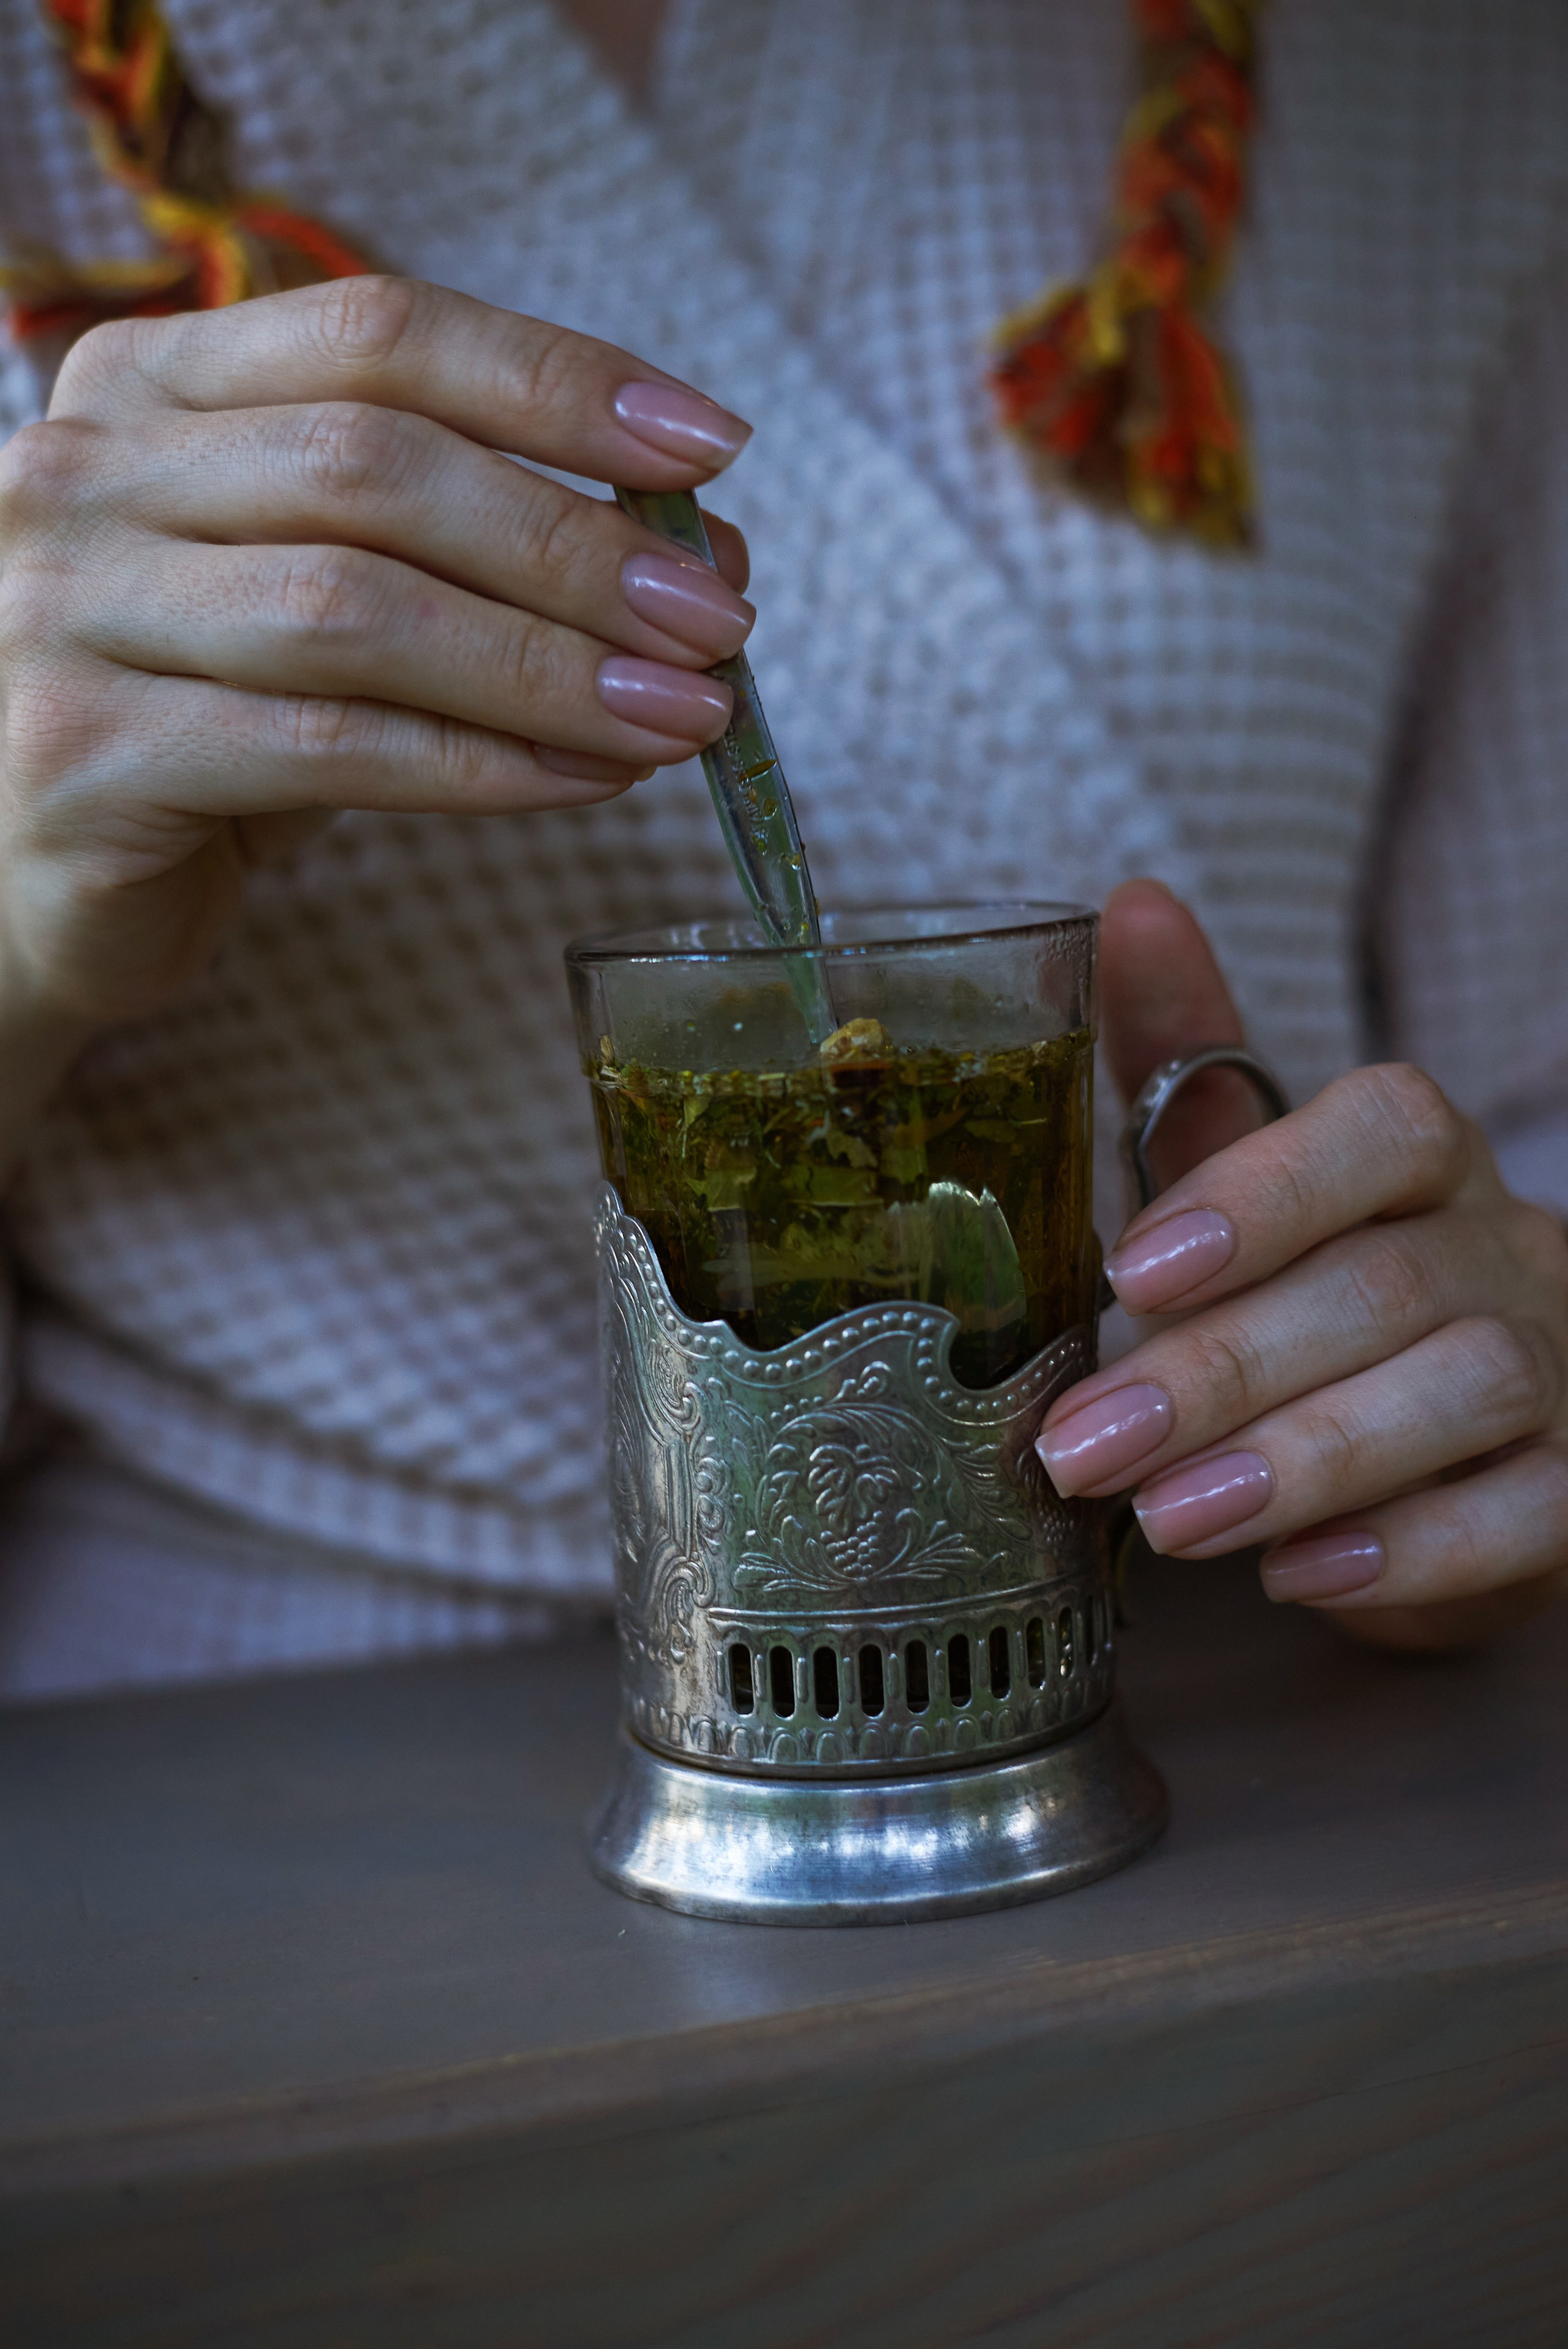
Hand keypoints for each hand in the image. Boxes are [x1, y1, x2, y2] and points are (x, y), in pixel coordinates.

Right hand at [0, 276, 753, 1029]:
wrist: (40, 881)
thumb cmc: (212, 725)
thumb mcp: (337, 606)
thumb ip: (478, 561)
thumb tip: (702, 554)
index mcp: (149, 385)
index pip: (377, 333)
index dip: (555, 384)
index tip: (710, 446)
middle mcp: (83, 472)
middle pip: (376, 467)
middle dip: (575, 545)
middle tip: (719, 618)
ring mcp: (61, 609)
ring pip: (356, 612)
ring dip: (549, 666)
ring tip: (685, 714)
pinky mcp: (82, 755)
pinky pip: (328, 749)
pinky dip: (481, 766)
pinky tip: (586, 780)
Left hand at [1037, 881, 1567, 1651]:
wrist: (1446, 1431)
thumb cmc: (1312, 1283)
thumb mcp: (1239, 1172)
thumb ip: (1186, 1051)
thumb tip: (1132, 903)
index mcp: (1420, 1158)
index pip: (1382, 1130)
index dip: (1263, 1194)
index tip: (1128, 1272)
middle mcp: (1506, 1246)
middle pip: (1388, 1286)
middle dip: (1223, 1369)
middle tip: (1085, 1445)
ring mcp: (1557, 1366)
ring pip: (1464, 1391)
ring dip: (1303, 1461)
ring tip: (1168, 1521)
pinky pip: (1526, 1514)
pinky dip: (1408, 1550)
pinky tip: (1297, 1576)